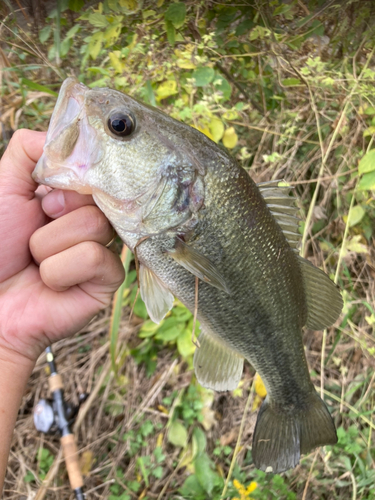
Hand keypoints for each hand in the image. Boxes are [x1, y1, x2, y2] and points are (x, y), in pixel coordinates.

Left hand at [0, 129, 124, 364]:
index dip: (70, 179)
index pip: (96, 170)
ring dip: (49, 245)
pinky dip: (60, 270)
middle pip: (99, 196)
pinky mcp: (108, 280)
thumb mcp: (4, 188)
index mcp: (72, 198)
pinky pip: (95, 258)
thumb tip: (67, 130)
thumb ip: (29, 151)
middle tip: (38, 226)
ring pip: (95, 225)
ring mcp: (103, 249)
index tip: (45, 196)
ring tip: (36, 261)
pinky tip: (50, 283)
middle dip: (56, 211)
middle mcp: (92, 220)